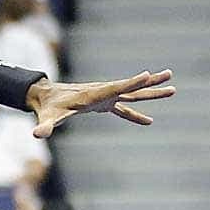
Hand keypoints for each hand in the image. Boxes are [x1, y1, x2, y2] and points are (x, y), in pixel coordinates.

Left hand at [28, 69, 174, 139]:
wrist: (46, 97)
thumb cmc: (47, 107)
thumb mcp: (46, 118)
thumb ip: (44, 126)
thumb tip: (37, 134)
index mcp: (94, 94)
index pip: (116, 88)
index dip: (131, 82)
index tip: (147, 75)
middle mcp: (103, 92)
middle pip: (131, 87)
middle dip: (150, 83)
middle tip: (170, 75)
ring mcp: (106, 97)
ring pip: (132, 94)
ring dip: (151, 92)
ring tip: (172, 88)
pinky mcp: (104, 104)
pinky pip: (124, 108)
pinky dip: (136, 115)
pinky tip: (149, 121)